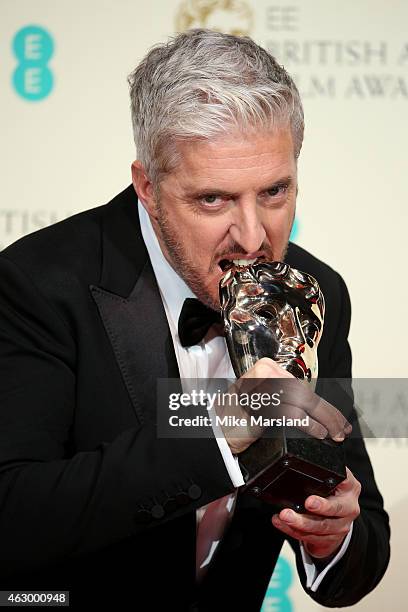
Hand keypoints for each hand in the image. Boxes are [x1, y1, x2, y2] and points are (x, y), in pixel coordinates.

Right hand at [218, 357, 351, 454]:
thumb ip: (285, 398)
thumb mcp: (263, 400)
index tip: (338, 417)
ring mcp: (263, 386)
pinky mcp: (261, 403)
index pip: (303, 387)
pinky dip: (309, 425)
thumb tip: (318, 410)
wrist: (214, 432)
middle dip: (328, 413)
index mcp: (267, 368)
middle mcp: (265, 372)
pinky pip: (292, 413)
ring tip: (335, 434)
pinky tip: (318, 433)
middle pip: (306, 393)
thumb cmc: (237, 419)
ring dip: (324, 420)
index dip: (324, 403)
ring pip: (303, 402)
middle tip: (343, 428)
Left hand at [271, 467, 360, 559]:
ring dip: (301, 522)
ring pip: (322, 526)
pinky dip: (293, 530)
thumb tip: (314, 443)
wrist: (337, 518)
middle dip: (321, 507)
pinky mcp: (330, 539)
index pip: (345, 481)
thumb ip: (322, 465)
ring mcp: (341, 525)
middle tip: (307, 502)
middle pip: (336, 508)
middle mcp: (349, 506)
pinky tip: (281, 523)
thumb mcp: (330, 477)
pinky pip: (311, 537)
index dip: (336, 483)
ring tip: (285, 515)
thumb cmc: (330, 492)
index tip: (322, 484)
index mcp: (350, 487)